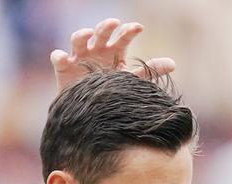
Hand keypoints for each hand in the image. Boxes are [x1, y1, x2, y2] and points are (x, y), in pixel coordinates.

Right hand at [50, 18, 175, 91]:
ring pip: (78, 39)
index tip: (138, 28)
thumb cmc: (111, 91)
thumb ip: (149, 71)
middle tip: (114, 23)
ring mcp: (79, 57)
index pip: (123, 37)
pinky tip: (62, 56)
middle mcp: (97, 50)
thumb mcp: (131, 81)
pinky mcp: (64, 68)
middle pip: (101, 33)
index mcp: (114, 52)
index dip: (129, 31)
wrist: (89, 112)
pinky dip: (58, 56)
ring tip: (88, 33)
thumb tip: (173, 64)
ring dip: (82, 34)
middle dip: (106, 26)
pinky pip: (58, 58)